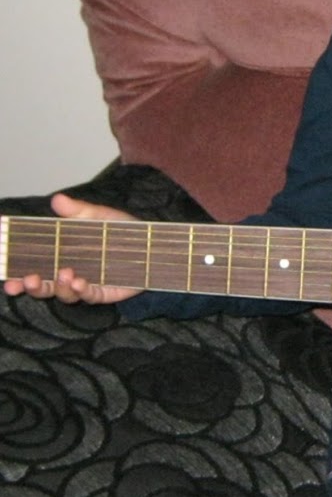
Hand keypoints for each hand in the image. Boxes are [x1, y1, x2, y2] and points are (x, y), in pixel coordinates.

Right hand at [3, 193, 140, 303]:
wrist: (152, 245)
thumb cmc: (122, 230)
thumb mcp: (99, 216)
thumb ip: (79, 211)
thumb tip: (57, 199)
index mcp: (60, 255)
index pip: (32, 263)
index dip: (15, 268)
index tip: (3, 269)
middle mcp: (67, 272)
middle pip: (40, 285)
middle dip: (29, 285)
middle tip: (21, 281)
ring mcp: (84, 284)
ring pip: (62, 293)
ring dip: (57, 286)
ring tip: (64, 273)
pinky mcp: (102, 292)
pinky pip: (87, 297)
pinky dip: (81, 290)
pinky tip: (80, 283)